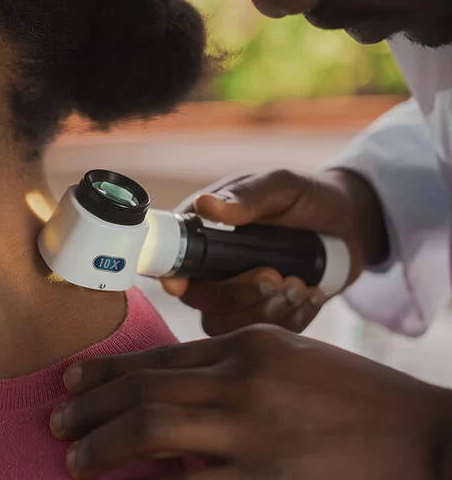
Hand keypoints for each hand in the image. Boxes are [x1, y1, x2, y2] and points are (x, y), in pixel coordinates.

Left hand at [50, 325, 451, 479]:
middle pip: (144, 391)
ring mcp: (252, 432)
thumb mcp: (287, 360)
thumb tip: (169, 394)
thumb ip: (228, 369)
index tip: (72, 383)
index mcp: (247, 346)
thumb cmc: (352, 396)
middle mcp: (242, 382)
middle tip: (58, 423)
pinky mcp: (262, 479)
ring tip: (75, 460)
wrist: (422, 438)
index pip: (157, 358)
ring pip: (153, 432)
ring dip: (104, 446)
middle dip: (91, 409)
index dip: (106, 372)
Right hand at [161, 169, 387, 334]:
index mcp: (204, 233)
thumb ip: (248, 196)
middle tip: (276, 275)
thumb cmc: (310, 197)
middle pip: (200, 300)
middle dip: (237, 294)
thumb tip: (206, 205)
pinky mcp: (263, 316)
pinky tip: (313, 295)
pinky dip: (292, 320)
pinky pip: (263, 335)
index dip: (170, 277)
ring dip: (266, 311)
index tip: (181, 286)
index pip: (171, 261)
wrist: (352, 224)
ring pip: (227, 326)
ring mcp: (237, 297)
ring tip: (301, 285)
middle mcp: (213, 270)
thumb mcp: (282, 187)